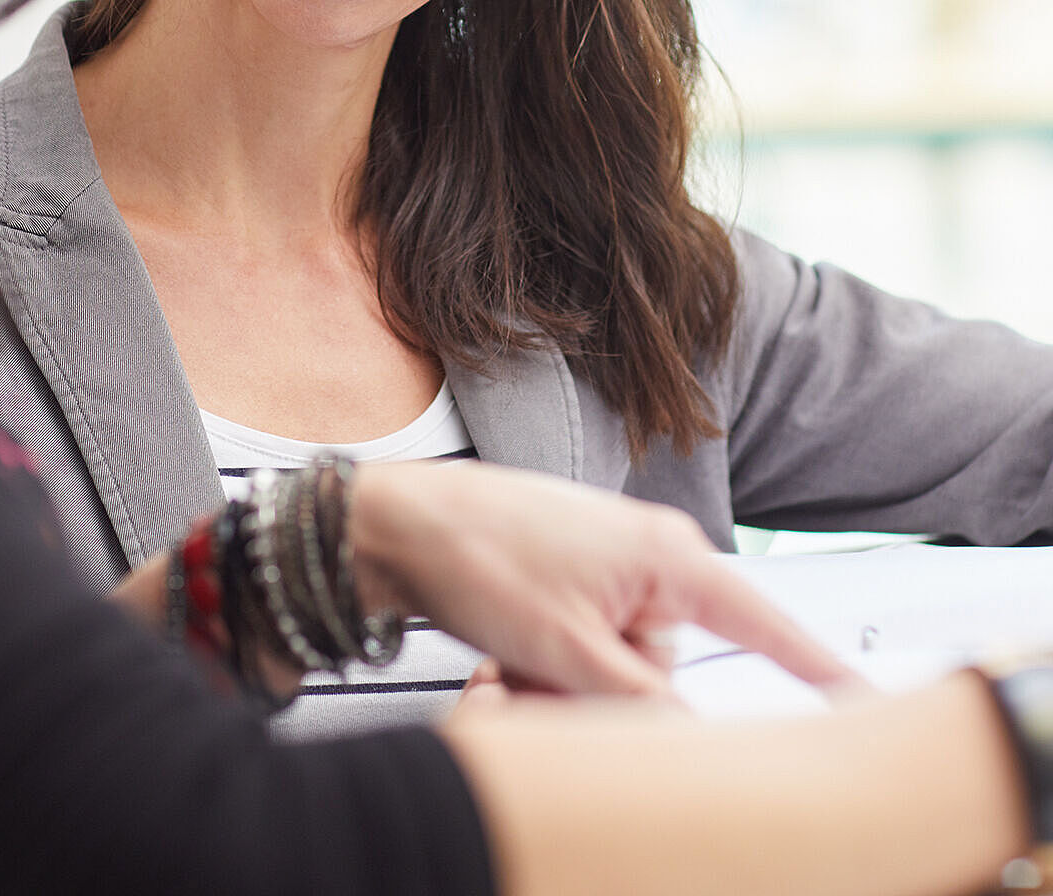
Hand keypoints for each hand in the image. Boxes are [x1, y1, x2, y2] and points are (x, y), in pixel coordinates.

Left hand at [349, 461, 851, 697]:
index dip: (813, 667)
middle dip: (603, 698)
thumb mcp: (569, 652)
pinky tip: (497, 663)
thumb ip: (644, 702)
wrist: (397, 523)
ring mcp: (604, 566)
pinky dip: (543, 669)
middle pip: (662, 668)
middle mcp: (646, 556)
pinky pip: (579, 649)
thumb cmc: (479, 555)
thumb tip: (694, 738)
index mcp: (666, 559)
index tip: (863, 700)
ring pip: (612, 669)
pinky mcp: (567, 580)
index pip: (762, 623)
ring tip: (507, 670)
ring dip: (561, 689)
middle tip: (540, 688)